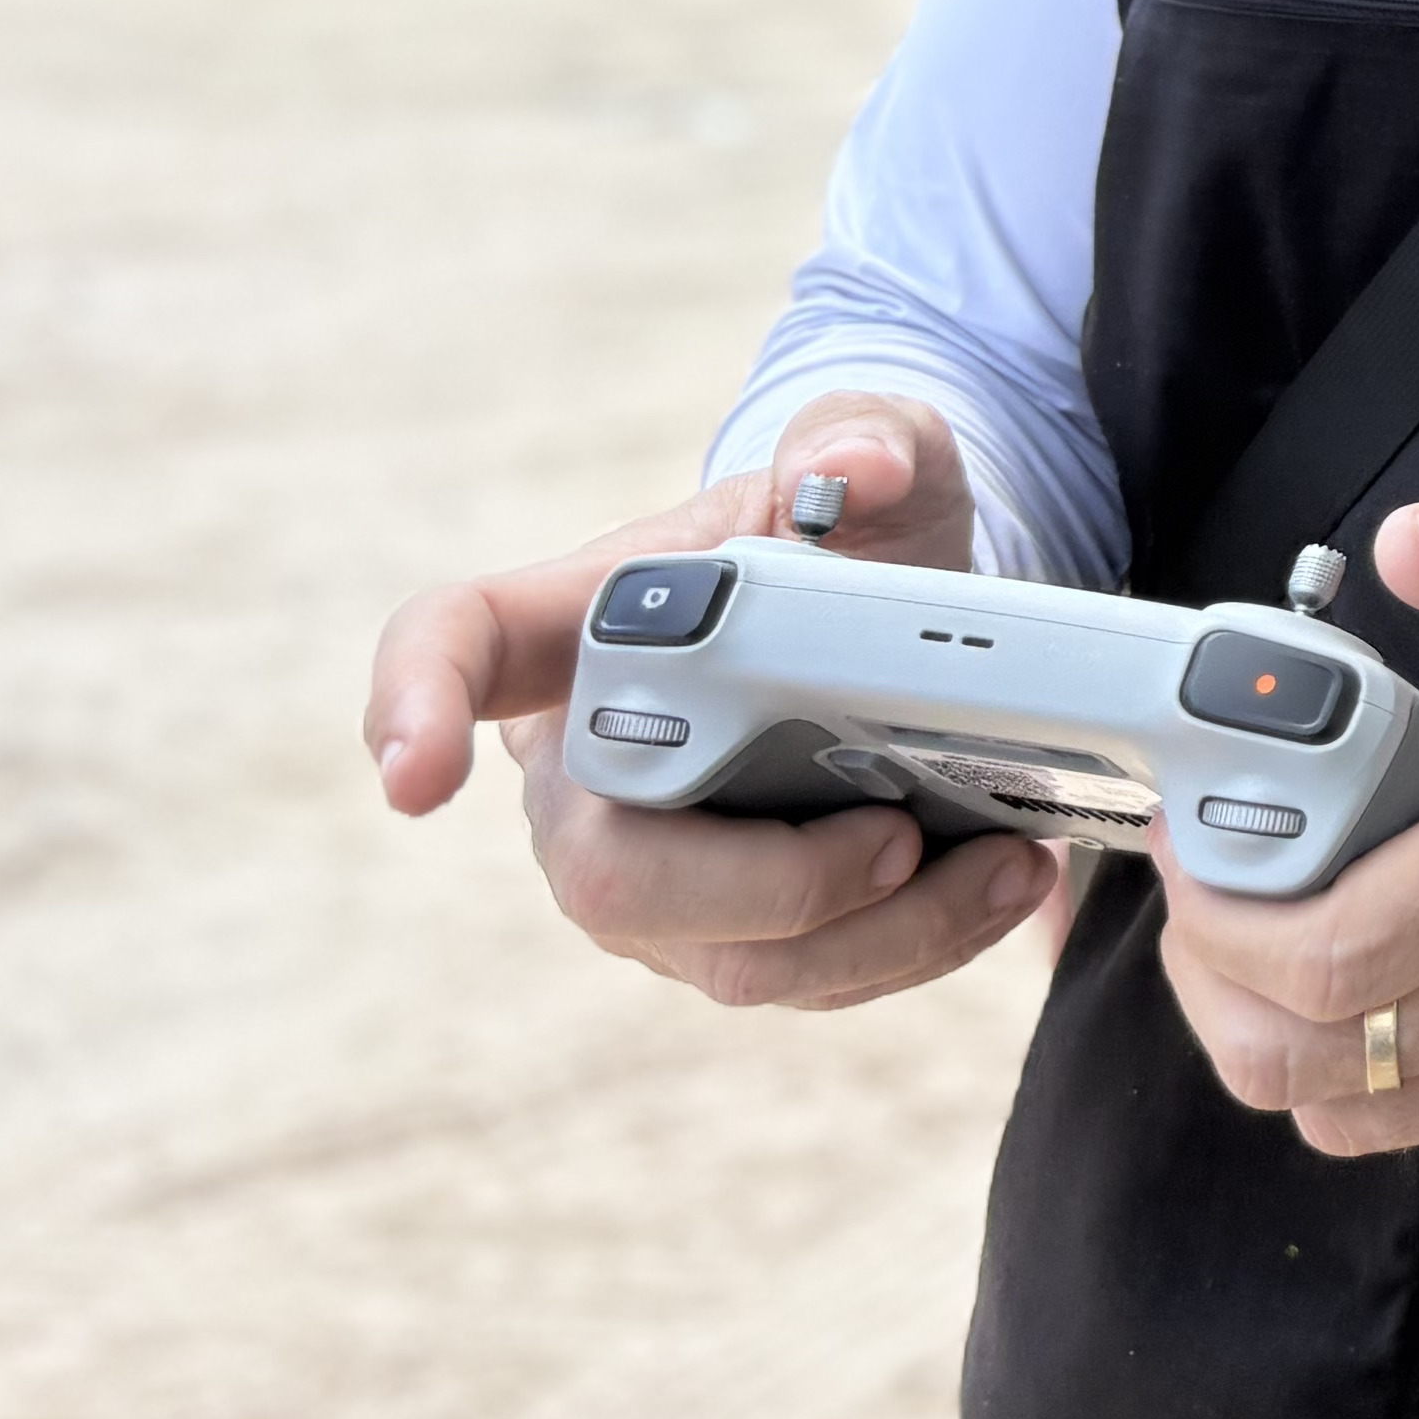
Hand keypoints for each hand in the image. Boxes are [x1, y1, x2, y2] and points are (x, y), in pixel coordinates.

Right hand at [365, 394, 1060, 1007]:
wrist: (913, 621)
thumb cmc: (857, 536)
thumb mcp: (884, 456)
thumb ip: (867, 438)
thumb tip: (854, 467)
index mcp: (586, 627)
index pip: (454, 646)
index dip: (412, 706)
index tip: (419, 778)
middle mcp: (591, 768)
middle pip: (607, 874)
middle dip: (764, 882)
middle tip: (895, 835)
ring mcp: (657, 868)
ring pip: (725, 958)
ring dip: (879, 934)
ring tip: (1005, 869)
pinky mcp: (734, 931)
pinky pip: (805, 980)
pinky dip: (916, 949)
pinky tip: (998, 888)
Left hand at [1151, 482, 1418, 1161]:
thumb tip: (1409, 549)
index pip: (1333, 951)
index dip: (1221, 914)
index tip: (1199, 841)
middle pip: (1312, 1053)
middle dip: (1216, 980)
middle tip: (1212, 893)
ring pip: (1355, 1110)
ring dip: (1281, 1034)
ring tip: (1277, 937)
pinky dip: (1381, 1064)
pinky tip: (1397, 970)